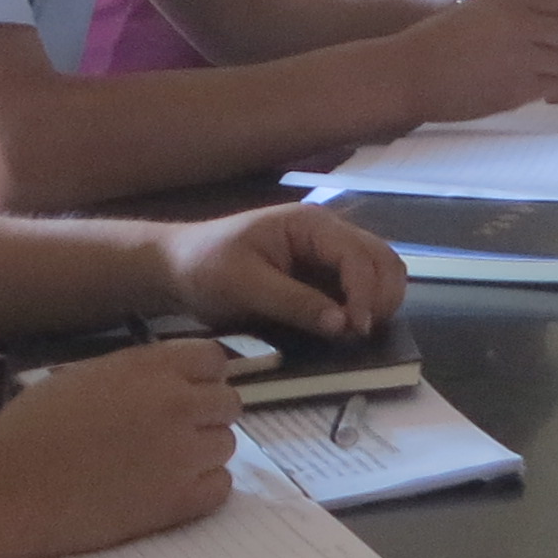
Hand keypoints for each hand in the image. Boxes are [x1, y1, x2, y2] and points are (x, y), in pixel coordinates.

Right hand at [0, 337, 238, 557]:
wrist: (2, 491)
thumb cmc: (28, 431)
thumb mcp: (84, 377)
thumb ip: (137, 373)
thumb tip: (172, 378)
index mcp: (150, 368)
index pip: (214, 360)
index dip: (201, 378)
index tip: (183, 394)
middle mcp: (176, 403)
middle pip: (228, 404)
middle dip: (204, 417)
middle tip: (169, 436)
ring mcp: (182, 453)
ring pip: (227, 445)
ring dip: (201, 454)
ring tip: (158, 466)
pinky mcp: (178, 501)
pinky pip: (221, 487)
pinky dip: (202, 489)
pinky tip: (167, 491)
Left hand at [163, 202, 405, 342]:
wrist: (176, 267)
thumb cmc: (205, 267)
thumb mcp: (244, 286)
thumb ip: (295, 302)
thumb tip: (343, 325)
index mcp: (310, 224)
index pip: (357, 254)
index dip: (365, 292)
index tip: (357, 329)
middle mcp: (328, 233)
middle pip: (382, 258)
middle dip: (382, 295)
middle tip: (362, 333)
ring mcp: (327, 253)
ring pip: (378, 271)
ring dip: (378, 301)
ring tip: (357, 332)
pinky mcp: (321, 274)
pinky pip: (357, 288)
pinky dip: (363, 307)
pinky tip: (348, 328)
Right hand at [385, 0, 557, 128]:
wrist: (408, 73)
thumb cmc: (438, 39)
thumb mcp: (481, 8)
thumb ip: (520, 9)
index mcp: (513, 1)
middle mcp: (523, 26)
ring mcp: (522, 60)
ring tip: (550, 68)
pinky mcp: (517, 91)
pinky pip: (555, 86)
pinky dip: (555, 85)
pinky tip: (538, 84)